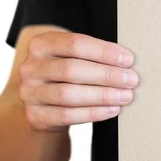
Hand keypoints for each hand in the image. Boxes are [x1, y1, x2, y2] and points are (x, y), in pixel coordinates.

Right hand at [18, 32, 138, 130]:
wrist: (46, 106)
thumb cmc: (68, 76)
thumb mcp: (74, 58)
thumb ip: (94, 56)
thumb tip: (127, 61)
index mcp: (41, 44)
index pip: (74, 44)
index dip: (104, 52)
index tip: (128, 60)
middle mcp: (30, 67)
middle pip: (71, 69)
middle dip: (106, 75)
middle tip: (131, 80)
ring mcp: (29, 93)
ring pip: (68, 94)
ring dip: (102, 95)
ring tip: (125, 96)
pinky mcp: (35, 116)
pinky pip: (66, 115)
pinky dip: (93, 113)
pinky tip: (112, 109)